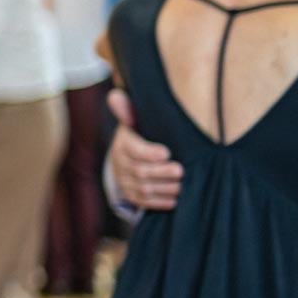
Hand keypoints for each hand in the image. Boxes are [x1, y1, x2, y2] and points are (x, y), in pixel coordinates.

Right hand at [107, 88, 180, 209]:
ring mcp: (126, 182)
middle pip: (140, 171)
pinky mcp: (132, 195)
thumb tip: (115, 95)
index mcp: (123, 145)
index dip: (148, 152)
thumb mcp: (134, 121)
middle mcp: (121, 165)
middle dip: (161, 172)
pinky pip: (144, 202)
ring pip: (144, 189)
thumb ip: (128, 110)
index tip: (166, 152)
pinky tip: (176, 199)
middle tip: (181, 170)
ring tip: (183, 186)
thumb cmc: (139, 135)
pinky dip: (161, 202)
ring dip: (165, 188)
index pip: (133, 149)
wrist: (127, 158)